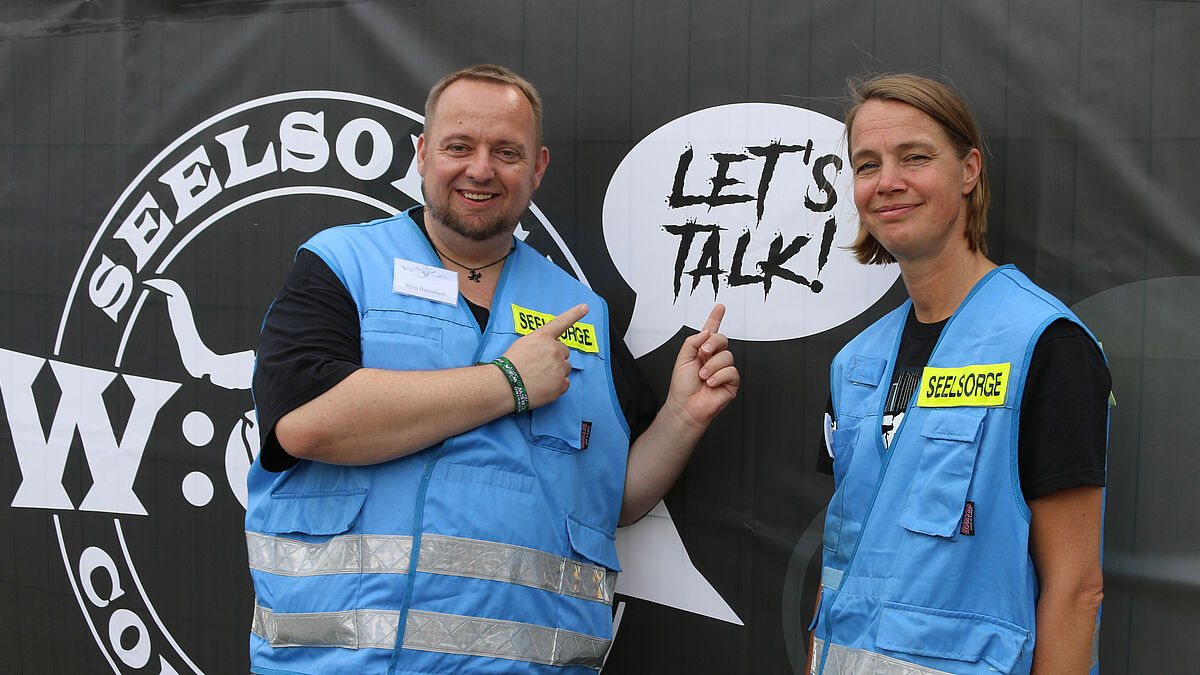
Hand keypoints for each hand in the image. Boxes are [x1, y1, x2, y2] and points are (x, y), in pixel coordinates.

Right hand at [501, 304, 588, 408]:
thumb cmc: (509, 365)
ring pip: (566, 367)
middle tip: (540, 365)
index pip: (562, 322)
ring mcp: (559, 367)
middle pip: (564, 351)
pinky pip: (564, 383)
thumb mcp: (523, 344)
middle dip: (555, 357)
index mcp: (543, 337)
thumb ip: (540, 342)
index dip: (575, 313)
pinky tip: (542, 386)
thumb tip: (549, 347)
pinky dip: (556, 385)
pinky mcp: (561, 384)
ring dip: (556, 371)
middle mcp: (554, 349)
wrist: (504, 386)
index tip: (584, 307)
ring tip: (539, 376)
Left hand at [664, 304, 738, 428]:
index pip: (710, 331)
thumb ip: (693, 341)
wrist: (686, 406)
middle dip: (714, 343)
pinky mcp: (731, 381)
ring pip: (727, 356)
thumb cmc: (682, 386)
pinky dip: (719, 376)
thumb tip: (706, 332)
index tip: (720, 307)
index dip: (715, 318)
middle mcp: (714, 358)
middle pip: (722, 339)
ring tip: (703, 377)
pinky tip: (711, 383)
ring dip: (712, 367)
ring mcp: (723, 369)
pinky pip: (731, 371)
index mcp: (701, 351)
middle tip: (704, 352)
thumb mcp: (682, 359)